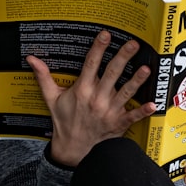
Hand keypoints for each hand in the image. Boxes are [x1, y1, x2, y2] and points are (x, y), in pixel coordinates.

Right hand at [28, 30, 156, 165]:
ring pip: (125, 92)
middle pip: (111, 74)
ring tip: (146, 68)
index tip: (105, 34)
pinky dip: (142, 111)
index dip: (98, 48)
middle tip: (133, 43)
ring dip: (136, 80)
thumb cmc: (64, 122)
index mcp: (81, 90)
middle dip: (122, 57)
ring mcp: (109, 112)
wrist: (73, 150)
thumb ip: (44, 77)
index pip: (90, 64)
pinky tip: (153, 104)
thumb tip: (32, 58)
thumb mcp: (51, 99)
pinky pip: (132, 116)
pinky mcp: (118, 123)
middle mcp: (96, 99)